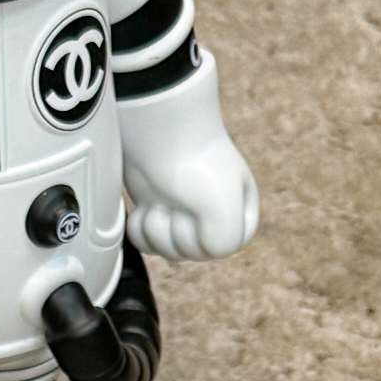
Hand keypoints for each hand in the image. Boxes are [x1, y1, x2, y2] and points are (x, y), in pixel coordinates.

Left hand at [126, 137, 259, 262]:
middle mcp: (214, 220)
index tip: (198, 208)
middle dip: (175, 230)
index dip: (202, 236)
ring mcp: (183, 216)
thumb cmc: (198, 164)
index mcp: (240, 219)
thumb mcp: (225, 212)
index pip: (218, 250)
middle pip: (189, 253)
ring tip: (159, 200)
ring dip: (156, 228)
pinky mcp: (157, 212)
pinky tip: (146, 207)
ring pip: (165, 250)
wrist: (160, 128)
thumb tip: (195, 250)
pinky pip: (146, 242)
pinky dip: (140, 227)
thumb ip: (223, 244)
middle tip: (177, 198)